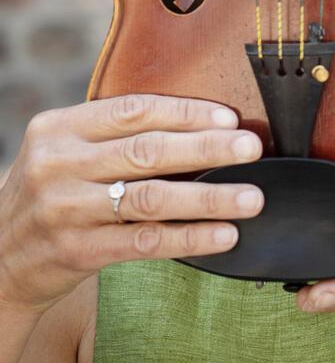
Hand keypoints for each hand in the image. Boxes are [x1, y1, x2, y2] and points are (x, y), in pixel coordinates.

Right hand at [0, 95, 264, 315]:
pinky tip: (224, 235)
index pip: (132, 111)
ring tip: (252, 198)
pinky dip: (190, 238)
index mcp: (59, 129)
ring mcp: (66, 210)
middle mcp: (58, 165)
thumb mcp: (66, 153)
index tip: (230, 118)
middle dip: (208, 148)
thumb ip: (116, 136)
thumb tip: (204, 124)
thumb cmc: (54, 194)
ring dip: (210, 198)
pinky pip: (145, 242)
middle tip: (253, 148)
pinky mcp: (78, 251)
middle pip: (148, 151)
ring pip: (151, 198)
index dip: (186, 113)